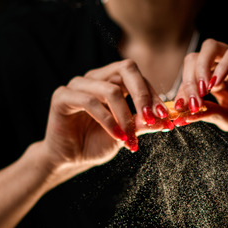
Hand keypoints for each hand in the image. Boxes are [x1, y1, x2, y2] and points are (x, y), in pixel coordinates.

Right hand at [42, 59, 173, 170]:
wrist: (70, 159)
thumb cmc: (96, 142)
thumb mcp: (126, 133)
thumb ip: (143, 123)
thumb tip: (165, 119)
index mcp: (111, 80)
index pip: (137, 75)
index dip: (152, 94)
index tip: (164, 116)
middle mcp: (95, 77)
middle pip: (126, 69)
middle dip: (143, 95)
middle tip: (152, 118)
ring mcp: (77, 84)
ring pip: (110, 89)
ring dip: (125, 116)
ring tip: (129, 137)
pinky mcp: (62, 96)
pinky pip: (90, 102)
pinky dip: (108, 121)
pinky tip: (116, 135)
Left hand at [173, 39, 227, 143]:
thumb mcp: (227, 119)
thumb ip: (206, 113)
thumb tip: (180, 116)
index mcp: (213, 81)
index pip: (189, 75)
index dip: (181, 89)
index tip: (179, 108)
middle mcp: (223, 68)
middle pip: (195, 57)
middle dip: (188, 79)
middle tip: (191, 100)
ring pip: (211, 47)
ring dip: (201, 67)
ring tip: (202, 89)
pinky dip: (222, 66)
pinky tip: (217, 84)